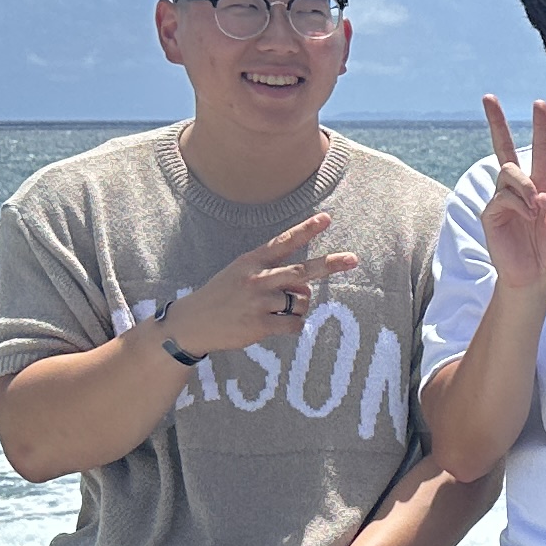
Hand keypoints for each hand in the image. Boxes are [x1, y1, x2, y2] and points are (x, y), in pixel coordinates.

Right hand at [165, 214, 356, 363]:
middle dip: (330, 264)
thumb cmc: (221, 296)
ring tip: (278, 311)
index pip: (283, 242)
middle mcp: (257, 278)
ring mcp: (258, 301)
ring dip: (298, 308)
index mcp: (252, 261)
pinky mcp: (259, 324)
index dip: (306, 230)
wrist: (192, 322)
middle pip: (302, 270)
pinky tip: (278, 325)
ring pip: (301, 301)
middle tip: (353, 259)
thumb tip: (305, 285)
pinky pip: (294, 324)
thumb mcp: (239, 272)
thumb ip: (269, 272)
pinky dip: (293, 325)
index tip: (326, 219)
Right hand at [477, 96, 545, 295]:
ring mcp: (503, 199)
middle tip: (489, 97)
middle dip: (497, 122)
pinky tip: (528, 216)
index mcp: (541, 186)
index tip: (539, 103)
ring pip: (509, 170)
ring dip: (526, 185)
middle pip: (504, 148)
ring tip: (536, 208)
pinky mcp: (492, 213)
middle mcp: (520, 188)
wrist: (536, 277)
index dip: (540, 128)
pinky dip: (520, 203)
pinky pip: (504, 195)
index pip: (540, 150)